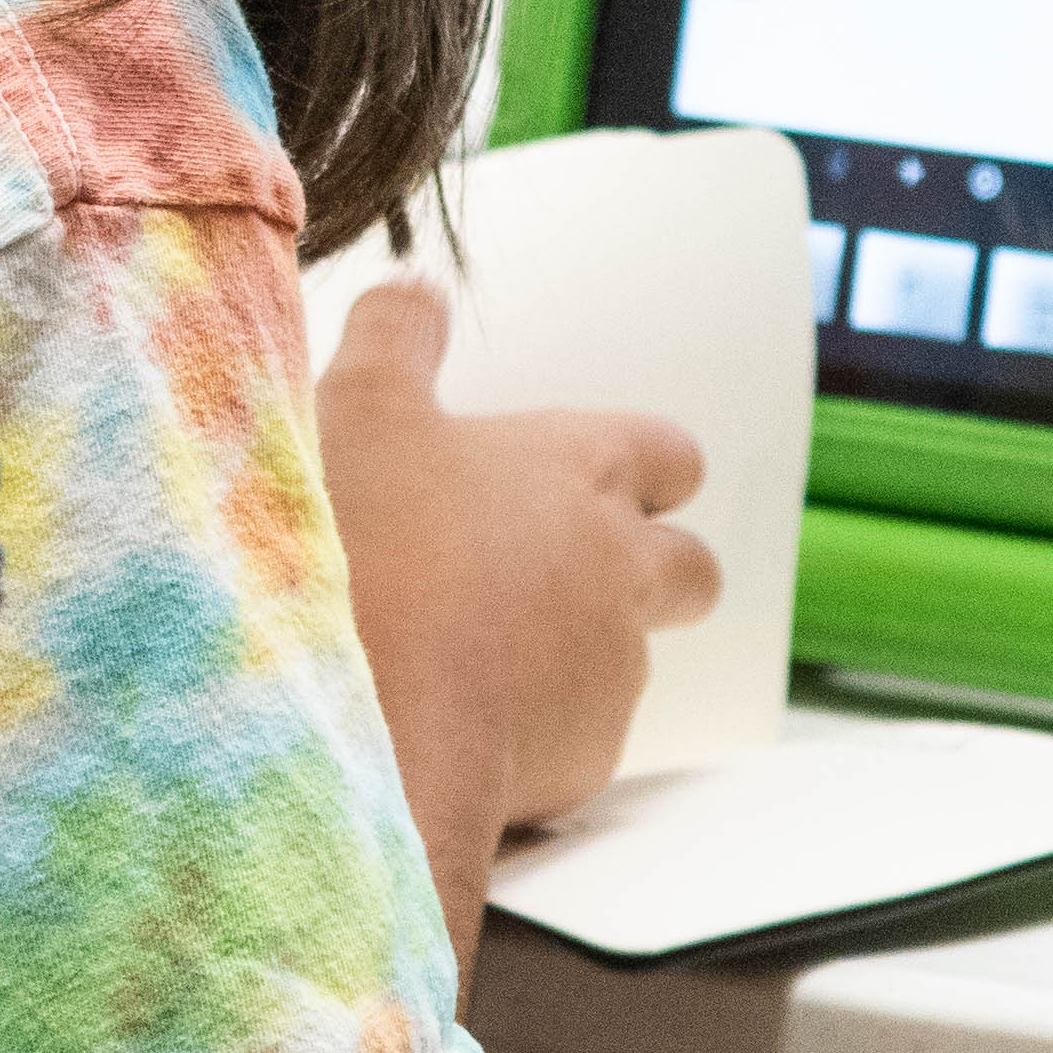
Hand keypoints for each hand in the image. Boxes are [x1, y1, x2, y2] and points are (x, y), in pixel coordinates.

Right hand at [317, 276, 716, 950]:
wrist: (367, 723)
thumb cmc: (367, 548)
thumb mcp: (360, 408)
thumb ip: (395, 337)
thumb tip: (418, 288)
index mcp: (581, 470)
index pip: (670, 454)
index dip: (638, 468)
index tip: (582, 480)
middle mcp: (622, 570)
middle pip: (692, 568)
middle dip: (650, 570)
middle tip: (555, 575)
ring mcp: (613, 675)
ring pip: (627, 660)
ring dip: (574, 656)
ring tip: (469, 657)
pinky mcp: (582, 764)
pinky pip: (575, 743)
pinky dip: (530, 735)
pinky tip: (449, 727)